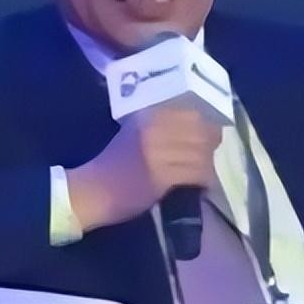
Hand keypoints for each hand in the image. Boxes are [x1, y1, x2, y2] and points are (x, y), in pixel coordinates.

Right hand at [66, 106, 221, 230]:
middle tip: (206, 158)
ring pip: (201, 155)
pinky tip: (197, 186)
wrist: (93, 190)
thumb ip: (161, 126)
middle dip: (209, 146)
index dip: (208, 125)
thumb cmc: (113, 163)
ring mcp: (160, 152)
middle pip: (201, 133)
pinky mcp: (162, 175)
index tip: (209, 136)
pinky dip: (201, 181)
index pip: (193, 113)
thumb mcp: (134, 132)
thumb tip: (195, 125)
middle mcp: (157, 129)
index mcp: (150, 115)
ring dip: (205, 167)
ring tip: (201, 174)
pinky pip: (195, 174)